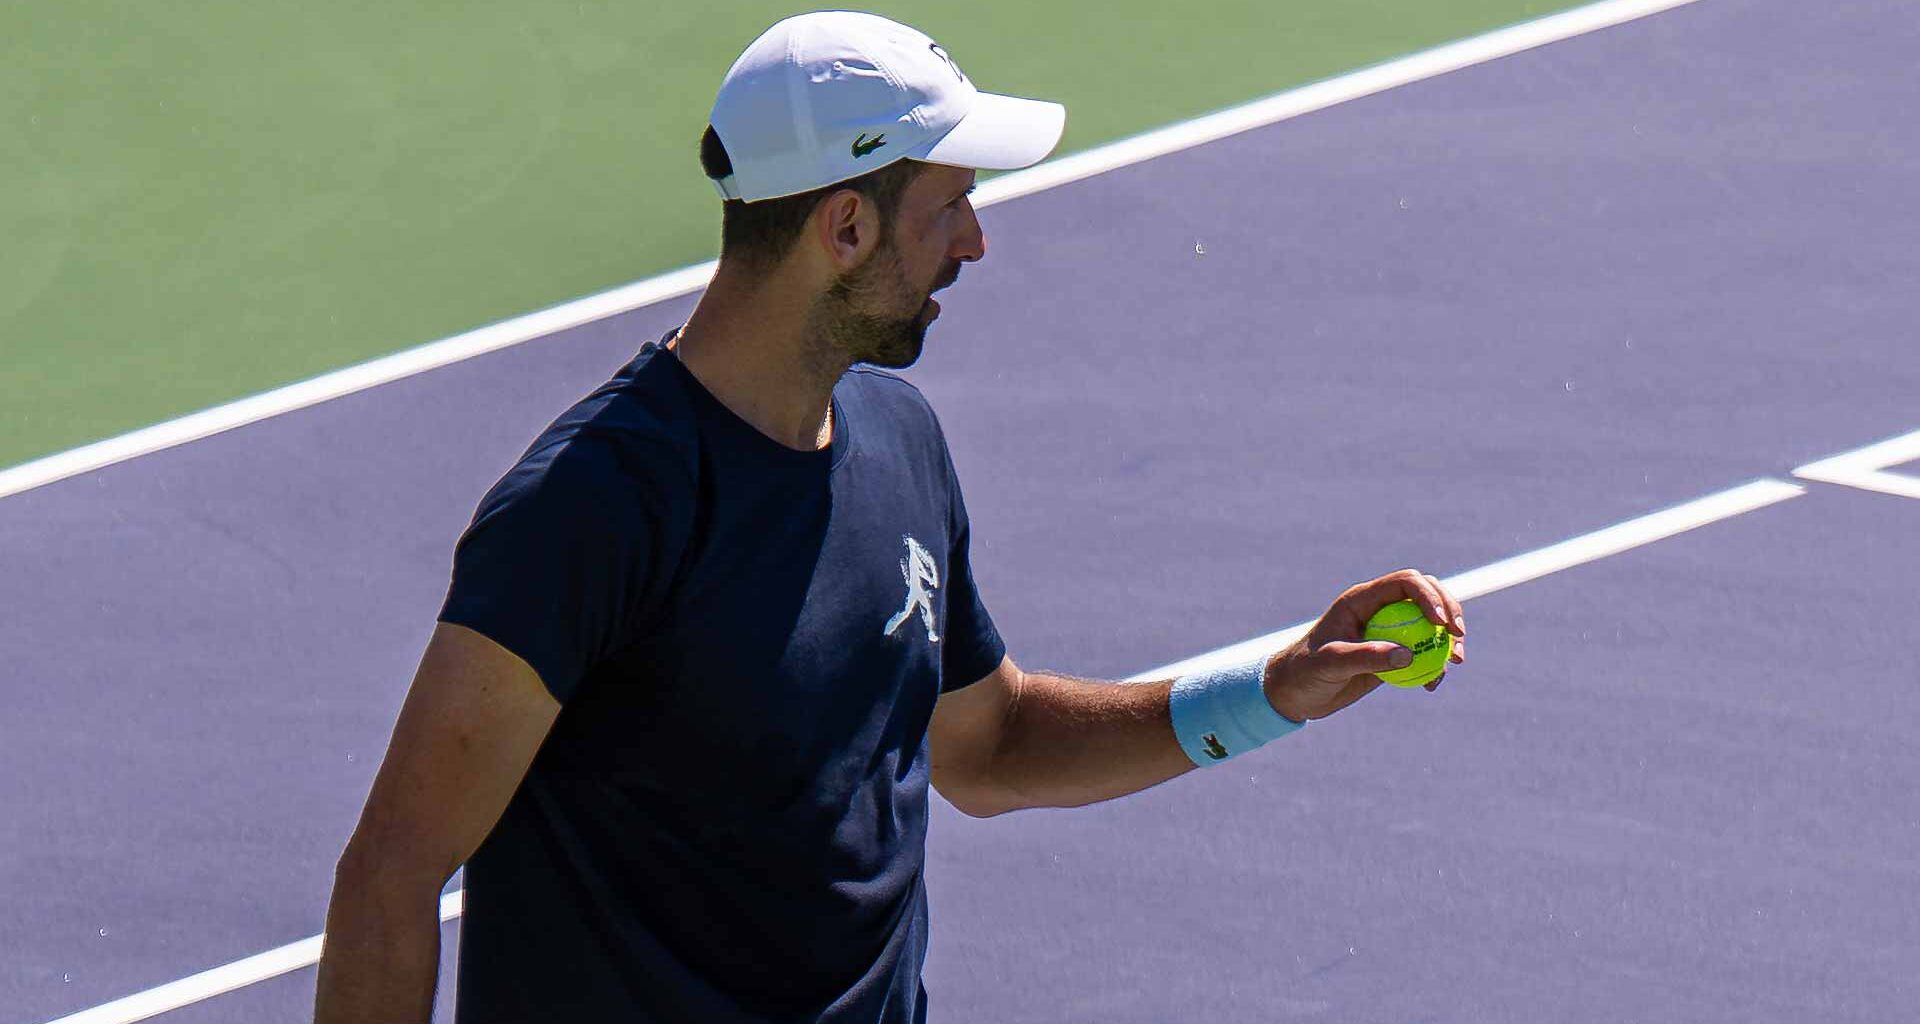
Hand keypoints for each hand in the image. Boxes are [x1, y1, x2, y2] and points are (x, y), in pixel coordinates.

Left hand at [1262, 569, 1465, 721]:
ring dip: (1448, 639)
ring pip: (1430, 624)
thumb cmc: (1304, 672)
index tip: (1442, 622)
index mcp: (1362, 600)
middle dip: (1449, 611)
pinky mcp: (1392, 654)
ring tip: (1456, 662)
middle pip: (1426, 596)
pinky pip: (1423, 653)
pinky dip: (1435, 665)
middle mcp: (1379, 610)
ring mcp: (1388, 631)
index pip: (1405, 582)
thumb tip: (1408, 654)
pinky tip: (1433, 685)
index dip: (1429, 596)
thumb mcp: (1330, 664)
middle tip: (1458, 637)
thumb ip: (1366, 657)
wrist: (1294, 694)